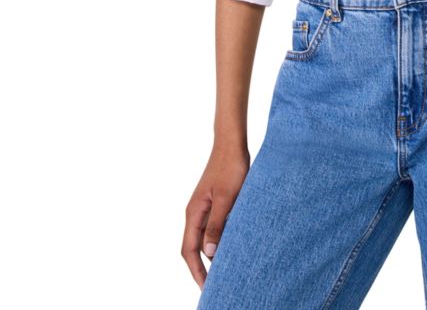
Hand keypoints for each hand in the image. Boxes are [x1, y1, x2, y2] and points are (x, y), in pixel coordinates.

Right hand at [182, 143, 249, 288]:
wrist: (232, 143)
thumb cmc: (230, 166)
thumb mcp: (227, 197)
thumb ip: (217, 224)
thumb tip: (210, 253)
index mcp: (194, 213)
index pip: (189, 250)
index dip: (196, 271)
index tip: (206, 288)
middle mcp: (195, 212)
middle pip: (193, 248)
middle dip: (201, 269)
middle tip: (215, 286)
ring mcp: (204, 207)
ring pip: (203, 238)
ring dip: (211, 255)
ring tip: (224, 271)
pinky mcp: (214, 202)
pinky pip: (212, 227)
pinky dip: (218, 240)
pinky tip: (230, 246)